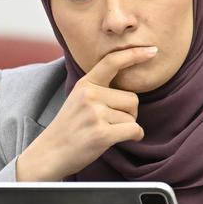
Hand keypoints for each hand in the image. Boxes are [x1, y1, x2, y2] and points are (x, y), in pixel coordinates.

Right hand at [16, 46, 157, 180]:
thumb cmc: (69, 127)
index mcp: (85, 84)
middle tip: (110, 122)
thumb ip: (98, 89)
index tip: (152, 50)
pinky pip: (133, 130)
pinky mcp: (101, 134)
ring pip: (132, 117)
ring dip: (126, 127)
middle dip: (129, 113)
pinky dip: (134, 136)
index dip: (134, 54)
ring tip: (106, 131)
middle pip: (132, 98)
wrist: (50, 153)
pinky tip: (122, 139)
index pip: (112, 61)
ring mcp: (94, 114)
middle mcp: (89, 95)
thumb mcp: (78, 99)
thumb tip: (131, 86)